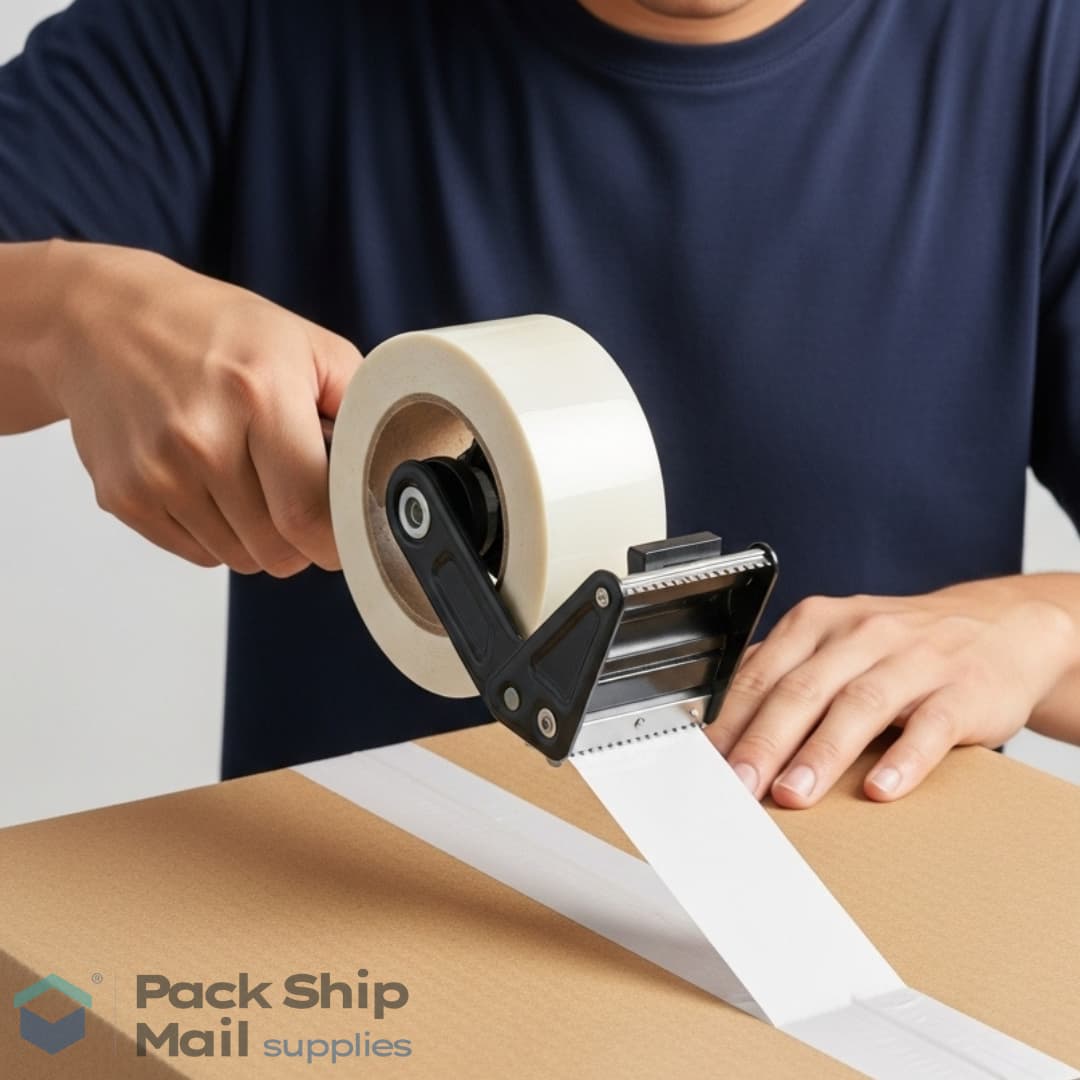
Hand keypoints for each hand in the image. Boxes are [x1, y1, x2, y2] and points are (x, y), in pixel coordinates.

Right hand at [47, 242, 360, 575]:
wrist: (98, 317)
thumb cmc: (213, 330)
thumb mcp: (306, 344)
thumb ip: (358, 407)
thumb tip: (387, 470)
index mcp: (259, 395)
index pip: (311, 515)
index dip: (340, 538)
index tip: (350, 530)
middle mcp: (201, 438)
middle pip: (279, 550)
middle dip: (304, 539)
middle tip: (301, 497)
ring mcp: (156, 473)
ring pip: (242, 561)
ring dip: (261, 536)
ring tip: (250, 478)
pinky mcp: (124, 498)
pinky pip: (200, 554)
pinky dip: (217, 534)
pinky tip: (210, 483)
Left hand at [707, 582, 1079, 806]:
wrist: (1002, 627)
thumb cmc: (901, 646)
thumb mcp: (836, 643)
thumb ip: (785, 676)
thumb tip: (723, 727)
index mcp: (819, 623)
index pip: (762, 673)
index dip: (731, 720)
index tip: (705, 762)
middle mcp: (861, 634)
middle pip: (802, 690)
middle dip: (763, 742)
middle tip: (737, 786)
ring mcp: (914, 659)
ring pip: (859, 705)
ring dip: (821, 753)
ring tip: (793, 793)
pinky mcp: (963, 690)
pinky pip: (930, 725)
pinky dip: (904, 759)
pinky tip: (881, 790)